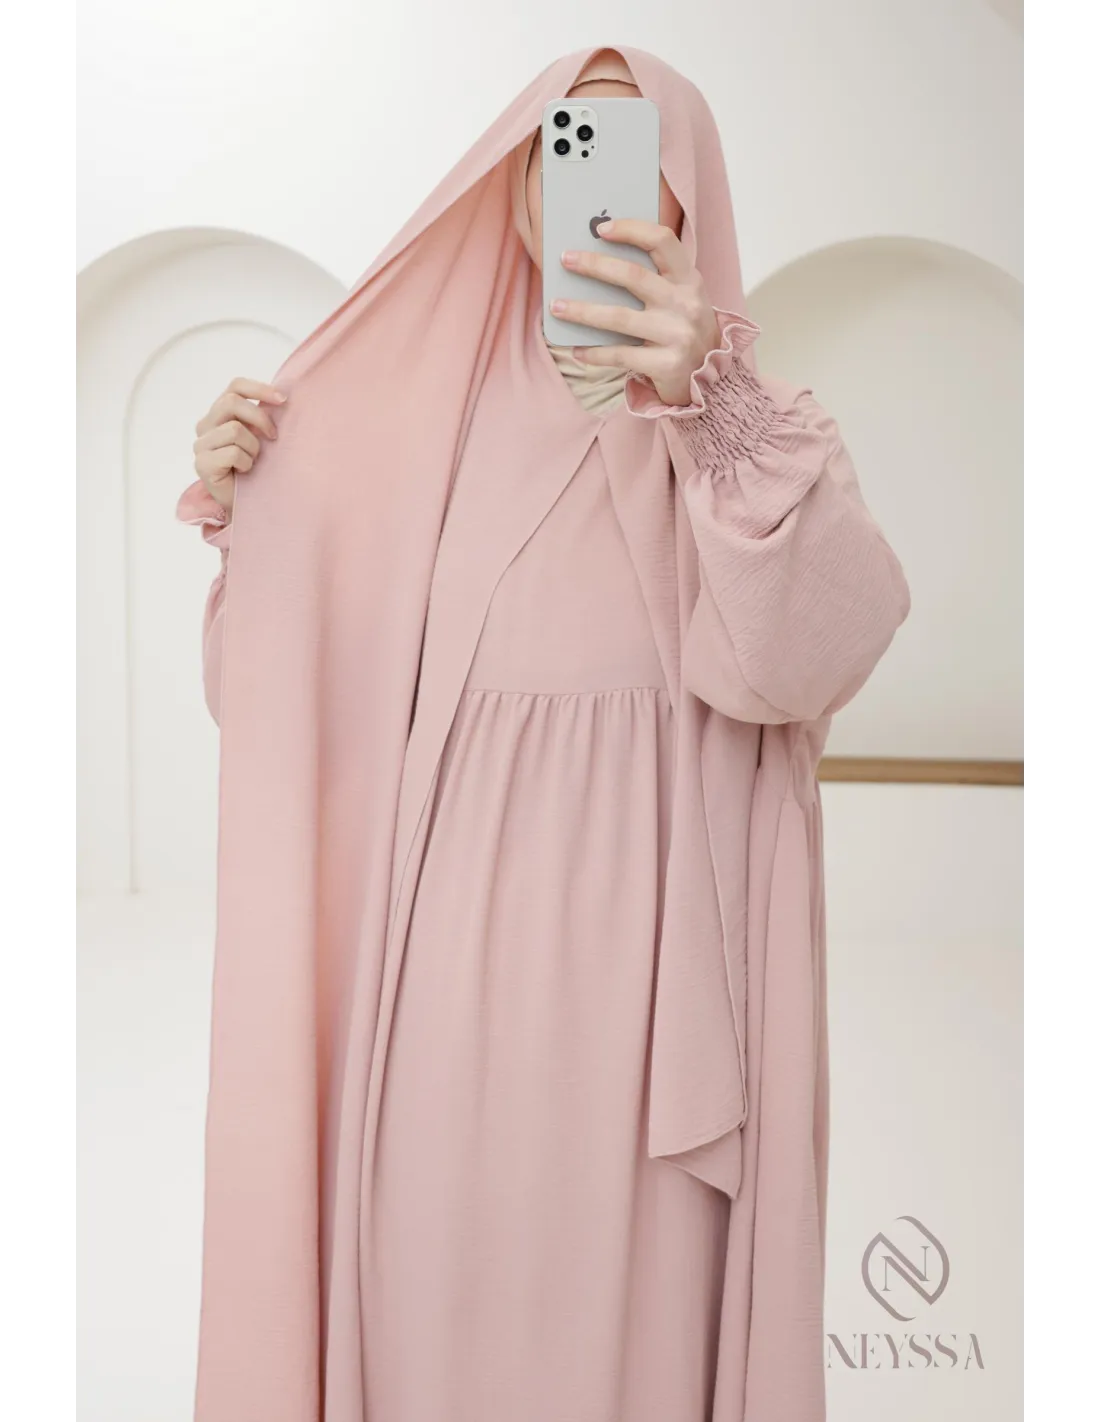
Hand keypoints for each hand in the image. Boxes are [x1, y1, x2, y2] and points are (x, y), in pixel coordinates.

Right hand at [193, 377, 285, 515]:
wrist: (246, 502)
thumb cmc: (255, 468)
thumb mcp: (259, 436)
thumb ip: (259, 417)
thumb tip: (281, 397)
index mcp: (218, 414)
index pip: (235, 386)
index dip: (259, 388)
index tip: (283, 399)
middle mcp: (205, 426)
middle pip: (231, 402)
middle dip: (259, 418)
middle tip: (273, 437)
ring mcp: (200, 445)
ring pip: (235, 430)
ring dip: (253, 447)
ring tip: (252, 461)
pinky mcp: (202, 464)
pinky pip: (232, 453)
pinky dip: (246, 463)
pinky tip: (244, 471)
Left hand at [550, 219, 721, 406]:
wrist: (712, 380)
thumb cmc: (683, 331)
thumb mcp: (679, 300)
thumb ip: (653, 281)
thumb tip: (597, 263)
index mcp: (688, 280)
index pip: (662, 240)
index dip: (631, 229)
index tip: (601, 229)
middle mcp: (685, 303)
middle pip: (633, 275)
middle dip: (594, 265)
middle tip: (565, 259)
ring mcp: (677, 334)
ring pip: (619, 317)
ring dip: (582, 311)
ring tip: (556, 307)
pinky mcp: (666, 364)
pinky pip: (621, 355)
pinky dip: (595, 353)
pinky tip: (576, 350)